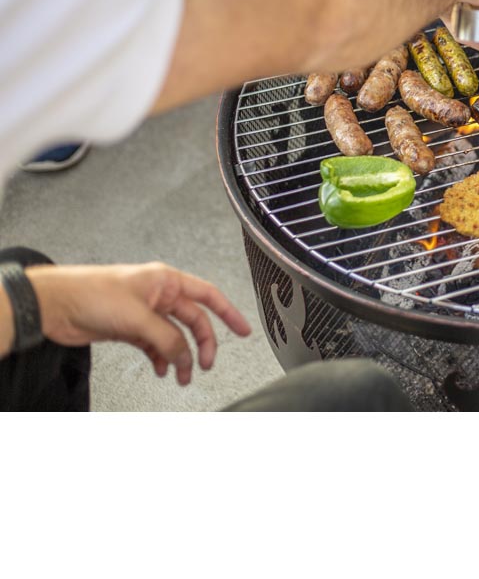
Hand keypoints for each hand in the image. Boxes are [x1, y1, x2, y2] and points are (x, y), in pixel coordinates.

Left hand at [28, 262, 251, 384]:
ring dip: (179, 357)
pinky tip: (160, 369)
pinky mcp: (130, 328)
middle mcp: (159, 295)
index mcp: (167, 281)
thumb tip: (184, 355)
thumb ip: (166, 337)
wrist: (56, 305)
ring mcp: (145, 312)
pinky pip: (155, 345)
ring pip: (174, 337)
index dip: (229, 312)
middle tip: (205, 364)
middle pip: (193, 321)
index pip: (208, 296)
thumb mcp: (138, 317)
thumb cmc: (93, 293)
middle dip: (202, 344)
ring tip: (181, 375)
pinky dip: (160, 358)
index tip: (243, 329)